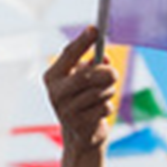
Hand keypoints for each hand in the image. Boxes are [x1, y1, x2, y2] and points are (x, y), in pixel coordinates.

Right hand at [43, 26, 118, 166]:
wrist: (79, 137)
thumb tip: (104, 59)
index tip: (95, 29)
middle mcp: (56, 92)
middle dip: (106, 73)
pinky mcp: (79, 123)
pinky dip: (107, 107)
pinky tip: (98, 112)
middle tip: (113, 73)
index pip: (68, 55)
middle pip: (88, 75)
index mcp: (53, 77)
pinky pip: (105, 106)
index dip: (82, 42)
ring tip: (102, 96)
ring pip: (100, 91)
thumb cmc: (81, 100)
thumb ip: (91, 65)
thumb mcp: (81, 79)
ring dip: (108, 91)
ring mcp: (66, 109)